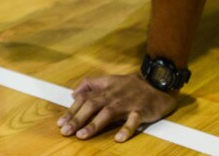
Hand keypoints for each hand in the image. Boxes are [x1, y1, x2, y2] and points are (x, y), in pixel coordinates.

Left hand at [57, 73, 176, 141]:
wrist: (157, 83)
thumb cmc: (131, 85)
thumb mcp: (110, 80)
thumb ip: (91, 84)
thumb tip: (73, 93)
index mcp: (105, 89)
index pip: (84, 98)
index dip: (72, 110)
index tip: (60, 122)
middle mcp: (113, 96)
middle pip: (92, 106)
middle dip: (77, 119)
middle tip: (65, 131)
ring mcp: (127, 103)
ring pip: (108, 113)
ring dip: (94, 124)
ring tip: (82, 135)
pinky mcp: (141, 111)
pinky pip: (133, 120)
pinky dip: (126, 129)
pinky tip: (118, 138)